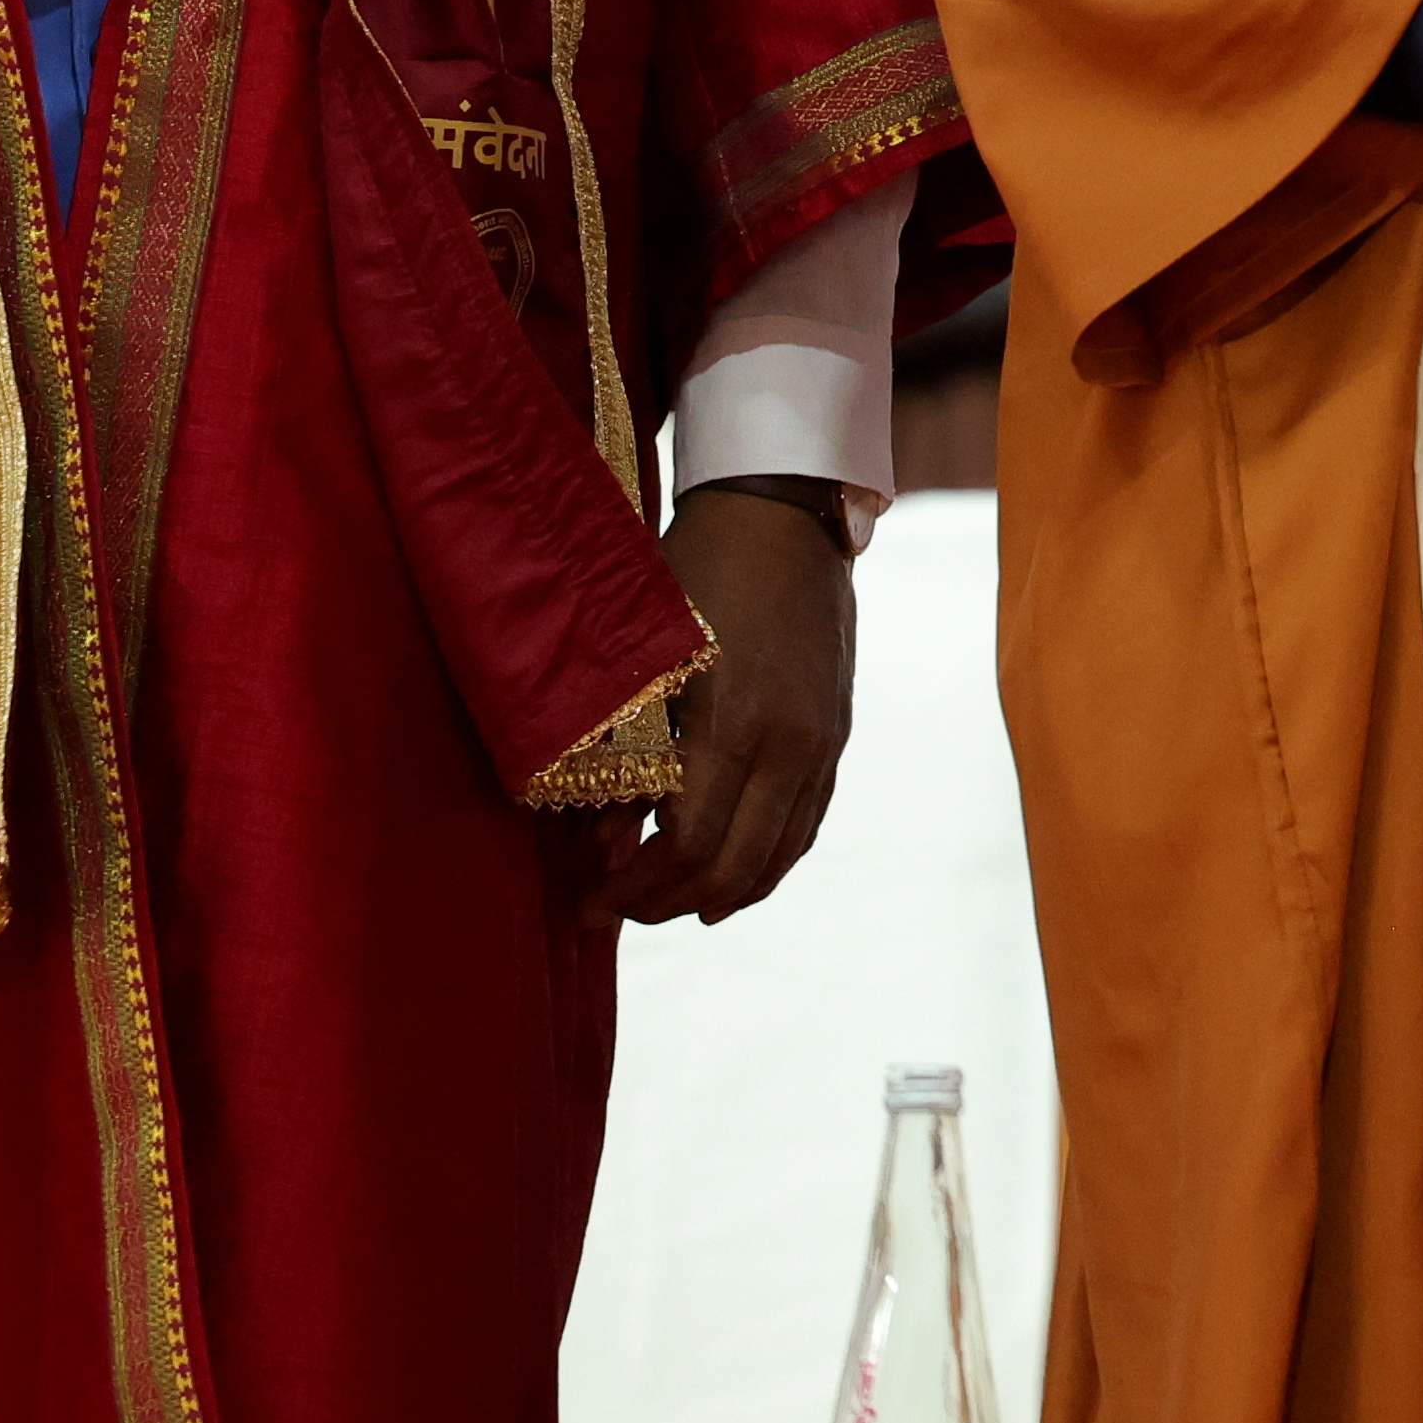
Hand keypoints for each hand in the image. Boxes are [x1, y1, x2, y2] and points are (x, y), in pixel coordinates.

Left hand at [603, 487, 858, 924]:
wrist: (783, 513)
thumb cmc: (694, 570)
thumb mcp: (642, 656)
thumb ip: (622, 751)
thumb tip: (603, 841)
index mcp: (737, 721)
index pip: (689, 846)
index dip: (635, 888)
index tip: (588, 902)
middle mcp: (792, 743)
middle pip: (735, 867)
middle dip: (667, 903)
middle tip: (610, 909)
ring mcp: (822, 741)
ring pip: (777, 857)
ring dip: (717, 893)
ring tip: (662, 902)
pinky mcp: (834, 734)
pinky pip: (804, 826)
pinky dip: (764, 864)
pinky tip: (727, 878)